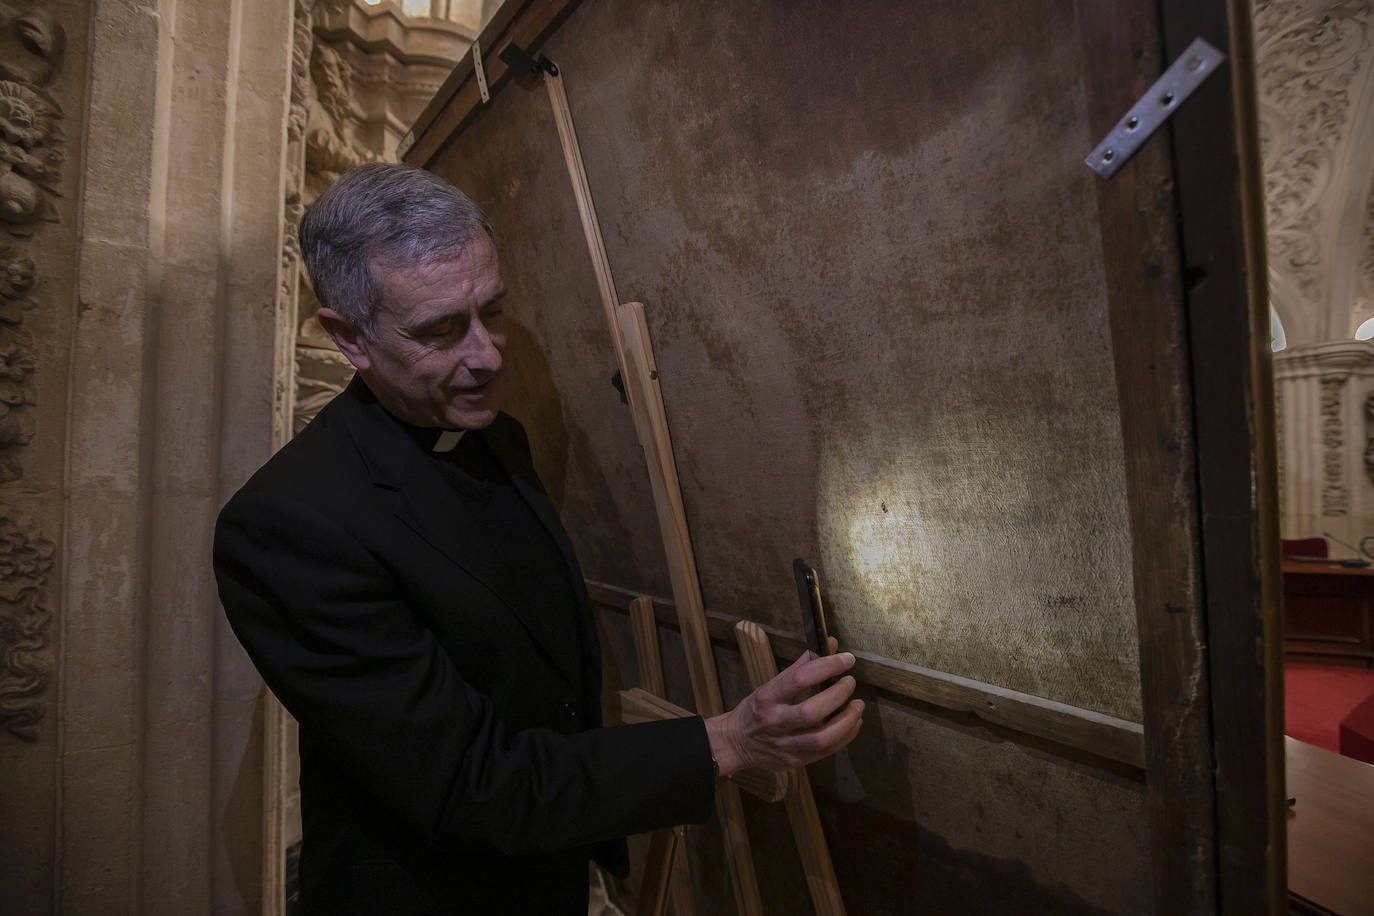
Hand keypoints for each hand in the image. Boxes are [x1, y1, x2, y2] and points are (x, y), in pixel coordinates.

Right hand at [704, 640, 862, 776]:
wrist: (735, 743)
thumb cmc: (755, 710)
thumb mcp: (769, 685)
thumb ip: (800, 668)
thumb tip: (828, 648)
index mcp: (767, 697)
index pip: (799, 679)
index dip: (826, 666)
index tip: (846, 659)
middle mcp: (774, 722)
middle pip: (811, 712)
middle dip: (838, 695)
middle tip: (850, 683)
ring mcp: (784, 745)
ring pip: (822, 738)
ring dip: (847, 720)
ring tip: (857, 706)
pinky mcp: (794, 761)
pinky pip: (826, 751)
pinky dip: (845, 736)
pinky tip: (853, 723)